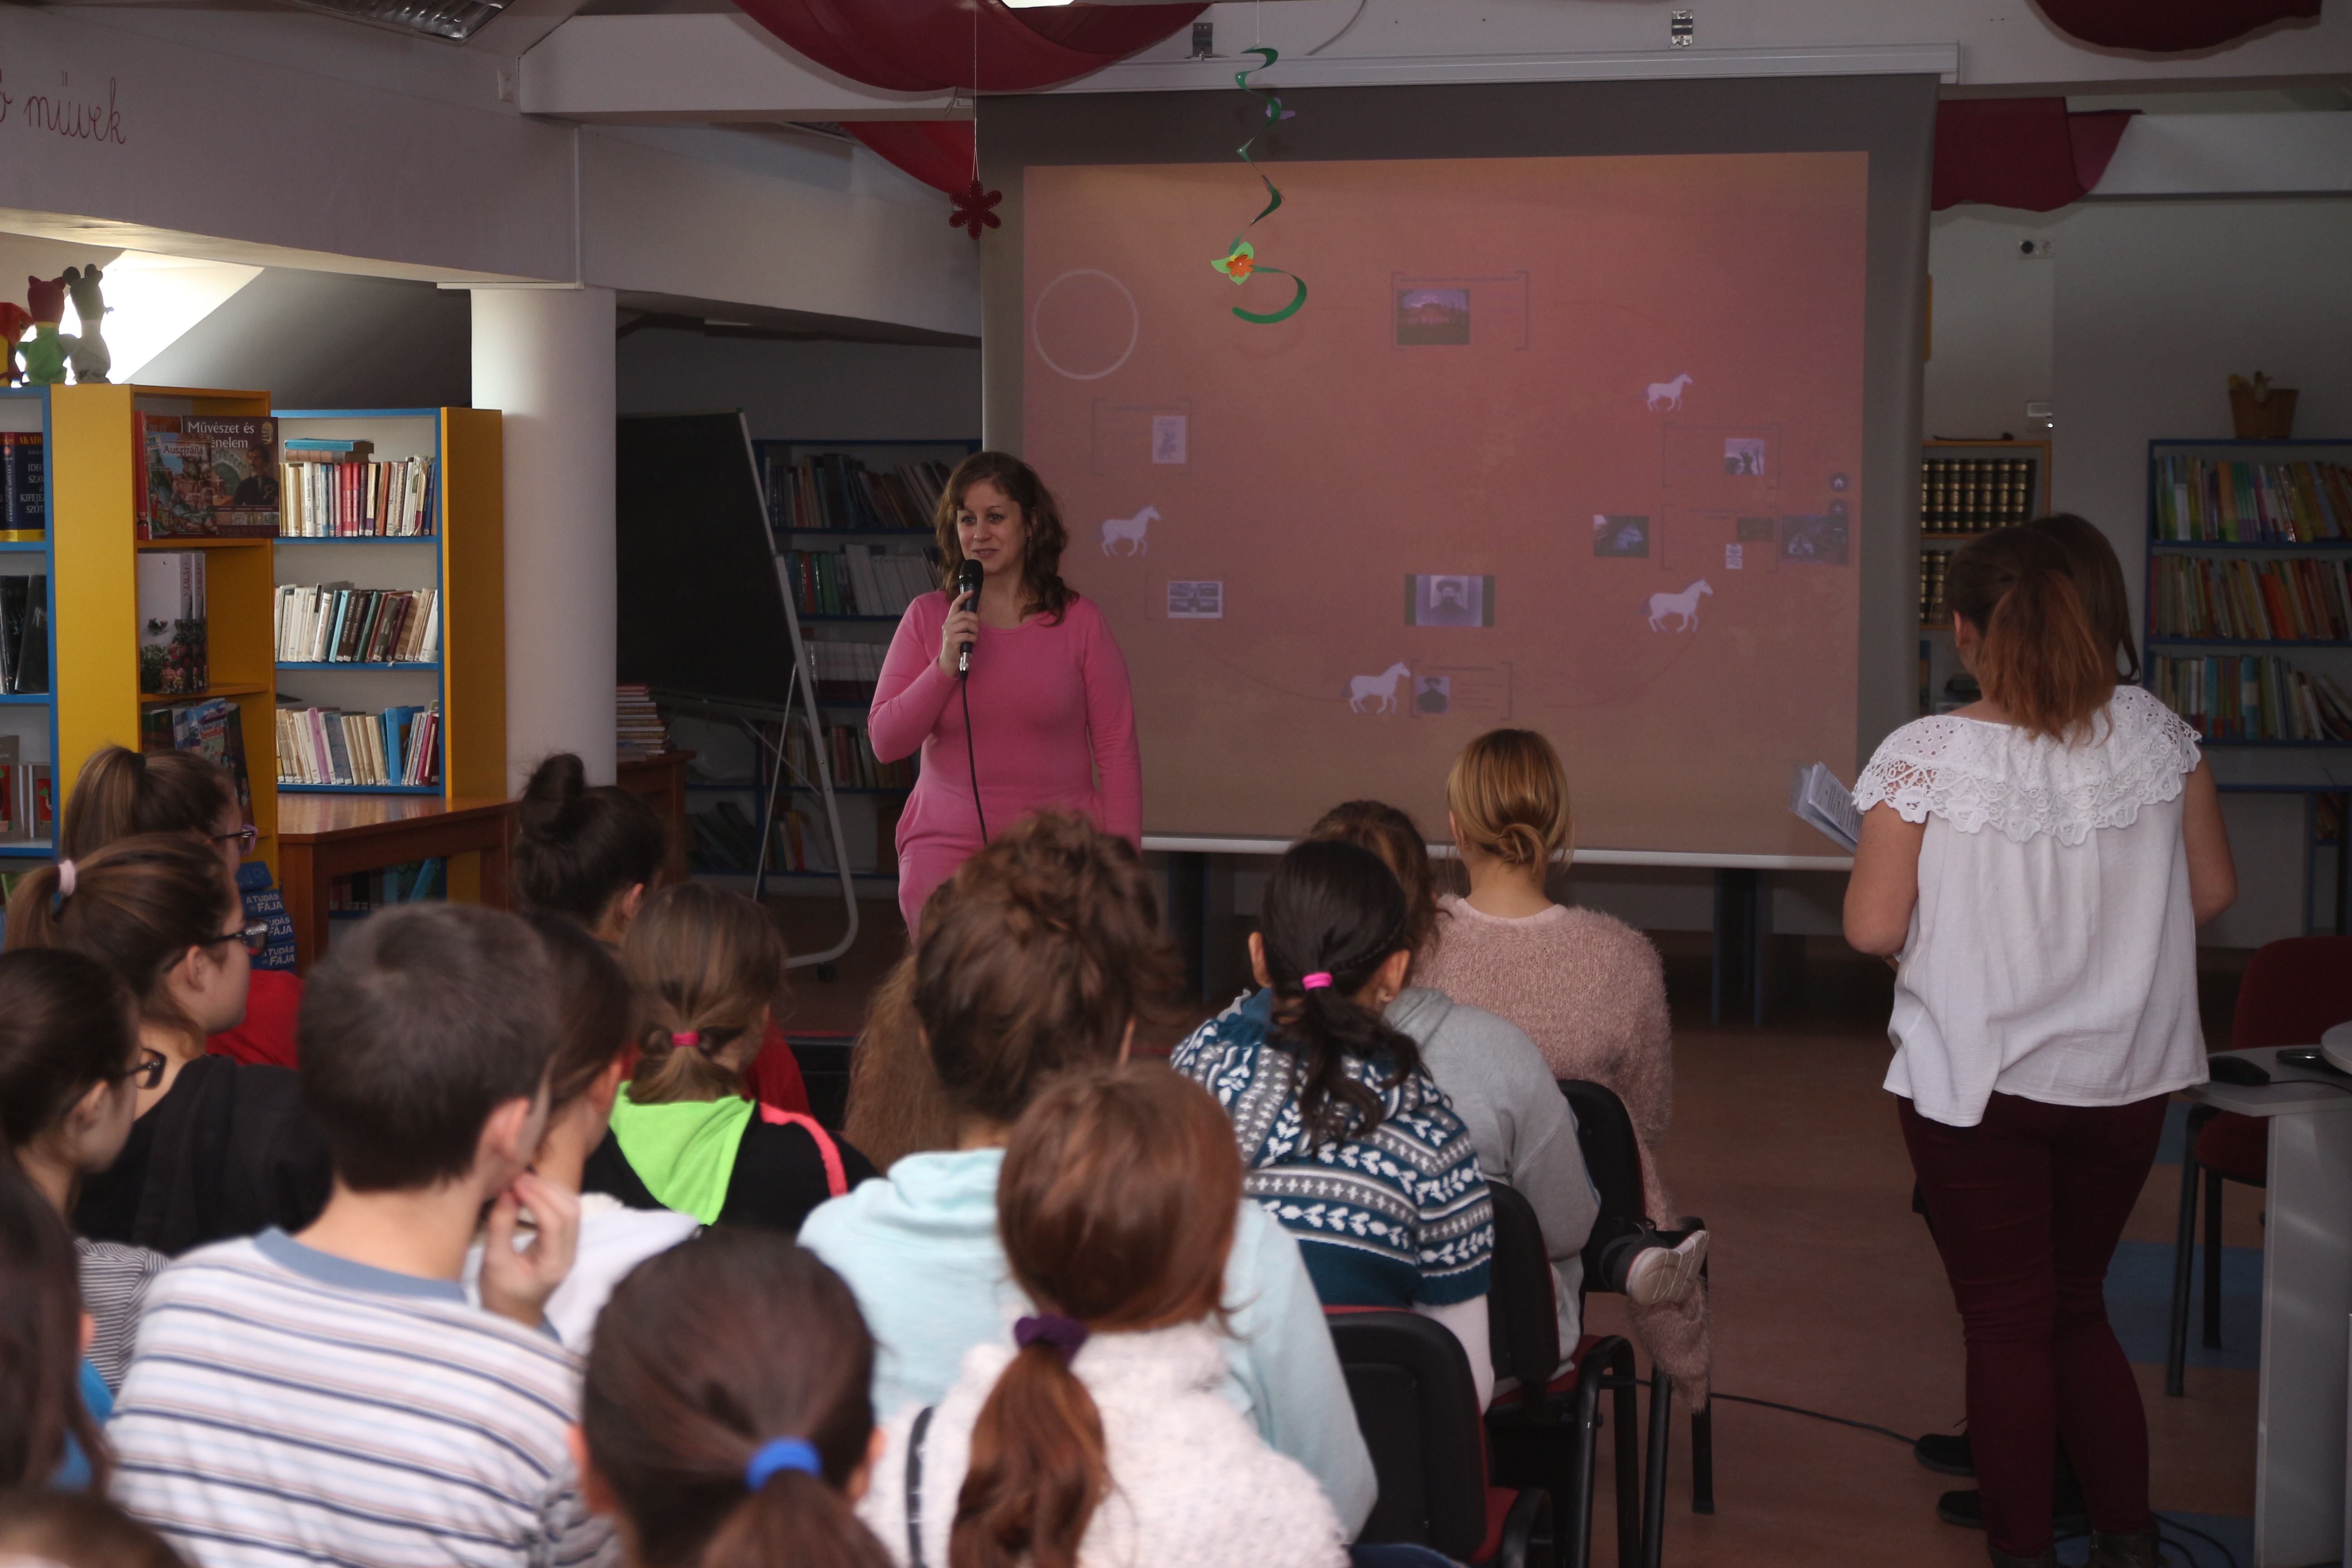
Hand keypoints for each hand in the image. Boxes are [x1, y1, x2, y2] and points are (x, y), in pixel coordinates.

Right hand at [479, 1169, 579, 1331]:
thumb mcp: (493, 1263)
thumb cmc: (500, 1294)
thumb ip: (500, 1228)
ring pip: (573, 1209)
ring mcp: (571, 1248)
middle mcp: (569, 1255)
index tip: (515, 1184)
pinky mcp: (566, 1242)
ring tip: (524, 1182)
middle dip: (547, 1190)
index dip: (537, 1199)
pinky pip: (568, 1213)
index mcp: (553, 1265)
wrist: (514, 1314)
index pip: (555, 1224)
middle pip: (571, 1212)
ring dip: (552, 1190)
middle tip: (519, 1178)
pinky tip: (533, 1192)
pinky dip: (553, 1197)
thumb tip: (506, 1193)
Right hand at [936, 589, 980, 676]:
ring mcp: (949, 632)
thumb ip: (969, 619)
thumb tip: (979, 607)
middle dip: (976, 620)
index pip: (955, 604)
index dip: (963, 597)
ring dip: (976, 630)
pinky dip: (974, 638)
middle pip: (965, 614)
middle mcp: (948, 624)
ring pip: (968, 623)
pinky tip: (973, 642)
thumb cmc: (957, 644)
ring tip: (975, 636)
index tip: (971, 592)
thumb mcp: (961, 630)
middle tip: (977, 628)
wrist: (949, 660)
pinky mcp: (952, 640)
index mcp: (950, 620)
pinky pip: (968, 635)